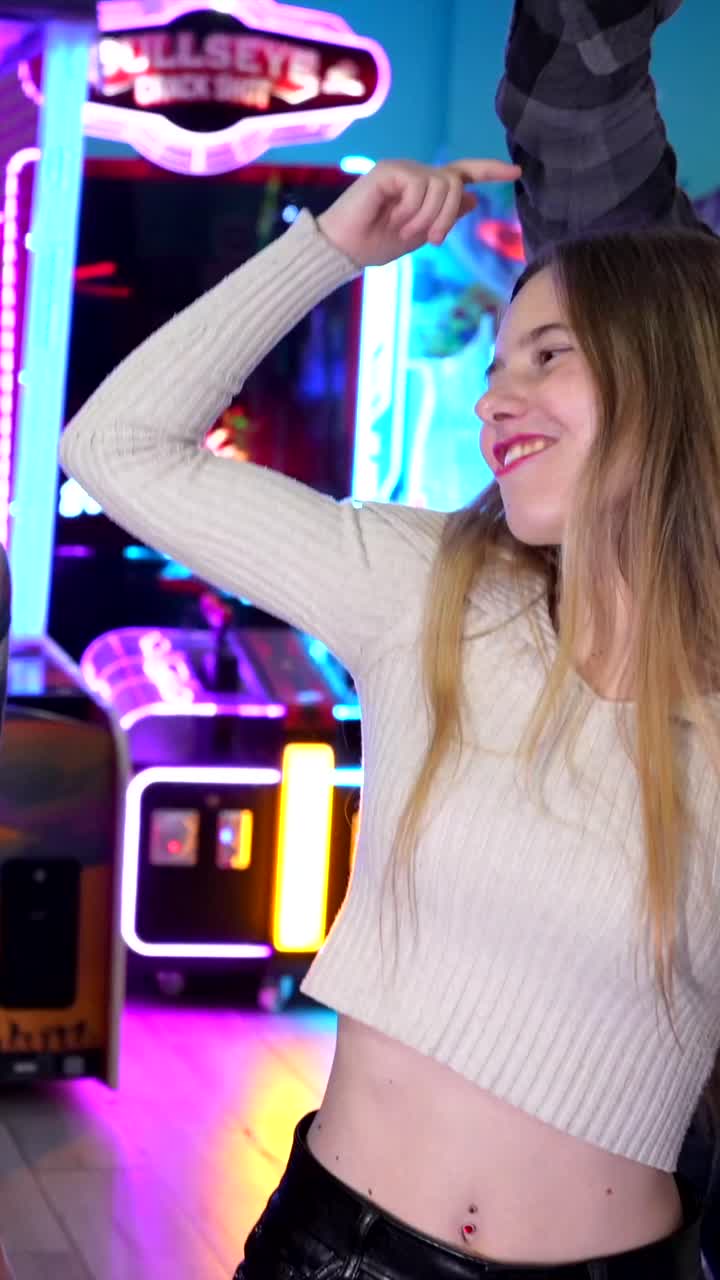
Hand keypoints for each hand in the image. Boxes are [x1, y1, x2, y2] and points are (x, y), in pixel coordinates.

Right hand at [317, 157, 520, 267]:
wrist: (345, 249)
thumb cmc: (375, 244)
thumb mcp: (419, 235)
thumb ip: (444, 217)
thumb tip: (472, 198)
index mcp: (426, 189)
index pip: (463, 173)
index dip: (490, 171)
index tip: (516, 172)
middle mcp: (417, 173)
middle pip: (455, 183)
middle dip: (449, 216)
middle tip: (432, 241)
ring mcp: (402, 169)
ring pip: (441, 185)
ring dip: (429, 217)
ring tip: (404, 230)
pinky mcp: (389, 170)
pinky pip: (419, 186)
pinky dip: (412, 210)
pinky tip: (393, 218)